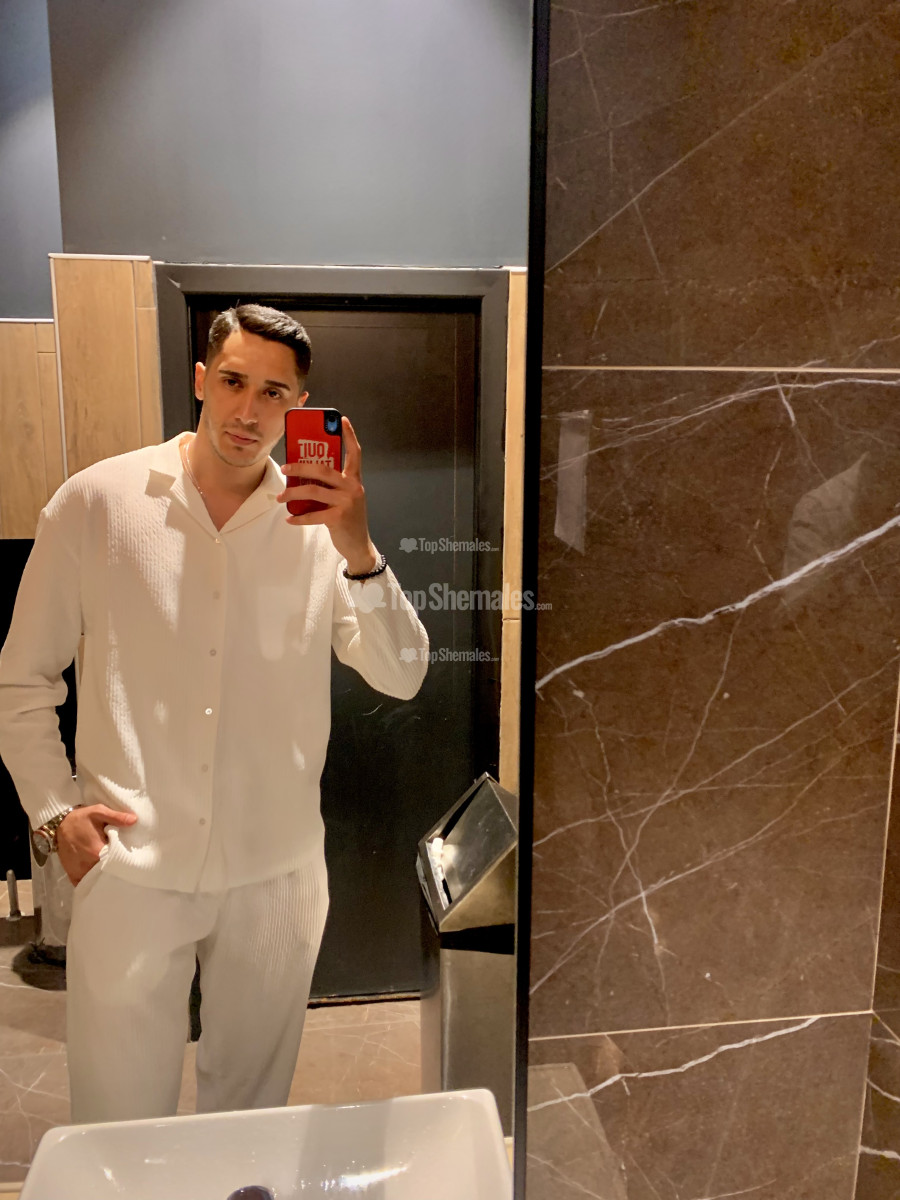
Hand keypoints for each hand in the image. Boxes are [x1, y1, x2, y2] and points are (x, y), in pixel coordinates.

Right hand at [56, 804, 136, 885]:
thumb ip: (116, 817)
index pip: (116, 861)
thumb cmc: (81, 818)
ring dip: (105, 876)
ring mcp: (80, 871)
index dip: (125, 860)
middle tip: (124, 865)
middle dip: (116, 870)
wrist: (59, 825)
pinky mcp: (73, 875)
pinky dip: (93, 882)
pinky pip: (86, 883)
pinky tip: (100, 877)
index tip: (131, 858)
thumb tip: (134, 820)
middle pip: (107, 872)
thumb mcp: (99, 812)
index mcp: (97, 851)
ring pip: (97, 880)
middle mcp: (88, 864)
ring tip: (113, 871)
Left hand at [278, 416, 377, 572]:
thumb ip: (333, 486)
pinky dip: (298, 517)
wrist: (359, 545)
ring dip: (293, 493)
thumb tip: (306, 475)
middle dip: (300, 466)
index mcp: (354, 480)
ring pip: (313, 491)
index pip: (355, 453)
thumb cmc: (348, 519)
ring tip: (281, 497)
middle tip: (284, 468)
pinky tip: (289, 518)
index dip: (349, 435)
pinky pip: (313, 515)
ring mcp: (346, 503)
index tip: (342, 420)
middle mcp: (352, 488)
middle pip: (323, 470)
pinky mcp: (338, 518)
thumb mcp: (346, 498)